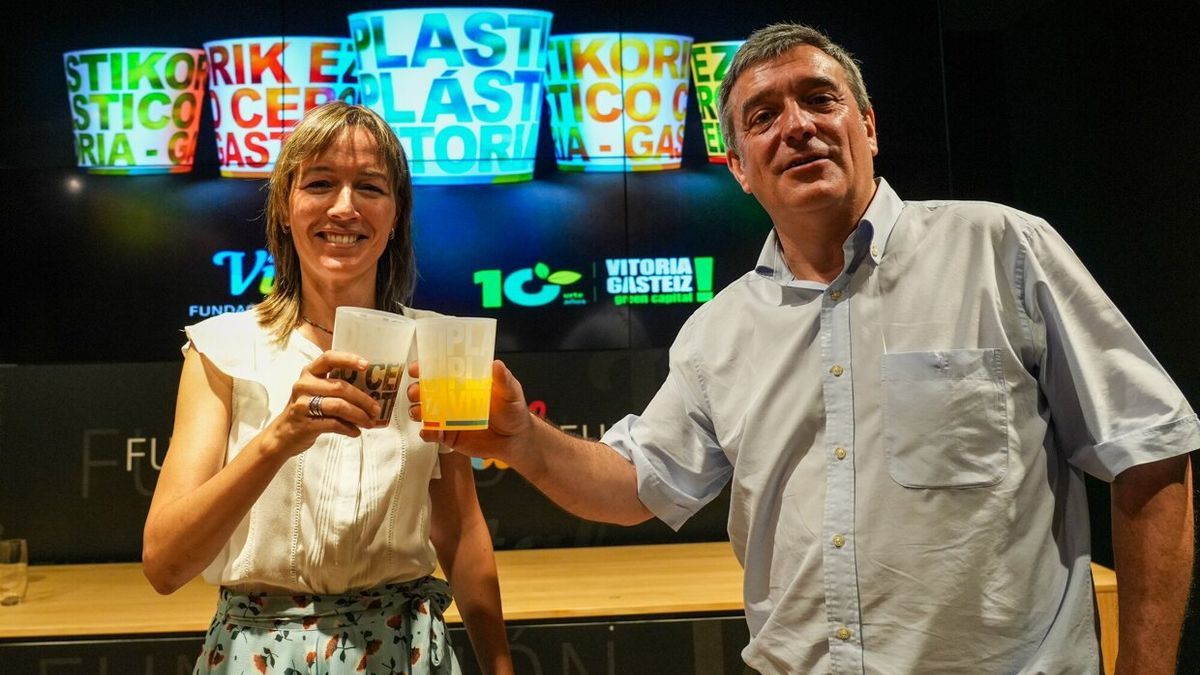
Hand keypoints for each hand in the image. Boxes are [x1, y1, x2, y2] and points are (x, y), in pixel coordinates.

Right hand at [262, 351, 383, 456]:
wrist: (282, 435)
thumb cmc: (307, 409)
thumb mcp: (316, 392)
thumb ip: (336, 387)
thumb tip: (373, 393)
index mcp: (309, 372)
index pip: (329, 358)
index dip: (348, 359)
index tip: (366, 365)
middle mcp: (304, 385)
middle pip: (340, 387)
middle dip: (363, 399)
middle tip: (376, 409)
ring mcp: (302, 404)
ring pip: (339, 406)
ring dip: (359, 415)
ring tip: (370, 423)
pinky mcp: (304, 424)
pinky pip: (333, 424)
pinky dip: (349, 428)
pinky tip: (356, 432)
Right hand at [406, 359, 532, 461]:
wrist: (515, 440)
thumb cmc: (513, 411)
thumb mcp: (511, 392)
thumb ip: (503, 380)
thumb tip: (496, 364)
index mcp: (463, 383)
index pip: (439, 371)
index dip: (424, 368)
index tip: (417, 368)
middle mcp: (451, 398)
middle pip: (425, 391)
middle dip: (416, 390)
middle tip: (416, 392)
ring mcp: (448, 417)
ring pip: (423, 411)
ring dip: (417, 410)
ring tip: (419, 412)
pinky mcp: (448, 435)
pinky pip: (431, 434)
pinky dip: (427, 433)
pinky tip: (430, 431)